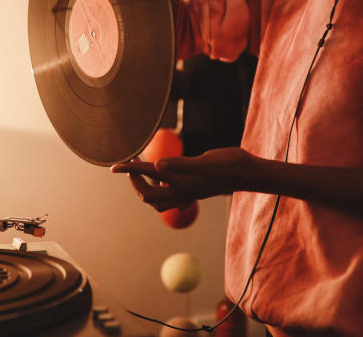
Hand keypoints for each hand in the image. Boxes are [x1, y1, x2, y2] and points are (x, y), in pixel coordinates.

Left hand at [110, 147, 256, 211]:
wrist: (248, 173)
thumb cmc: (229, 165)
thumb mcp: (205, 161)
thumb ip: (180, 165)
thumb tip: (156, 165)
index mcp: (181, 182)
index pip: (148, 175)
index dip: (129, 171)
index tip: (114, 167)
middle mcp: (181, 191)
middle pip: (148, 196)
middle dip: (135, 182)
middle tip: (132, 164)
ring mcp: (187, 193)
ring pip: (157, 199)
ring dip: (145, 187)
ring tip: (141, 170)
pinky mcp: (193, 190)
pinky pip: (169, 195)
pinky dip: (160, 186)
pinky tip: (162, 176)